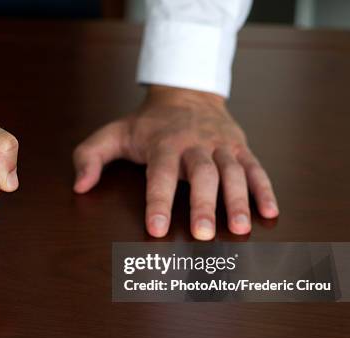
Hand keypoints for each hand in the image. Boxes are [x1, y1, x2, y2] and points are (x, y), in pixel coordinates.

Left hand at [73, 85, 277, 239]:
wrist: (186, 91)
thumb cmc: (147, 123)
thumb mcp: (113, 133)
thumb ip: (90, 156)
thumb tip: (79, 187)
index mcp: (163, 144)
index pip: (159, 175)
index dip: (158, 202)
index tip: (157, 230)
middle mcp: (194, 144)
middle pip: (202, 174)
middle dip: (203, 204)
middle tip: (203, 235)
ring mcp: (220, 145)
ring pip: (233, 172)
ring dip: (238, 200)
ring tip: (239, 229)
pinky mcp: (240, 147)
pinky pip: (256, 168)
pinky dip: (265, 190)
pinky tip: (270, 213)